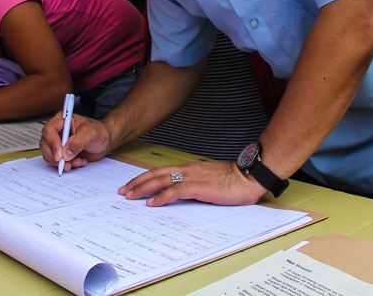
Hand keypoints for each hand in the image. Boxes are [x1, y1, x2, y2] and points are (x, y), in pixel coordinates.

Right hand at [39, 111, 110, 171]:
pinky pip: (57, 162)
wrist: (105, 141)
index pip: (49, 131)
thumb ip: (78, 142)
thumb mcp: (90, 134)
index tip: (60, 156)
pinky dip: (67, 165)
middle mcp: (58, 131)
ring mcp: (59, 142)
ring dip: (62, 162)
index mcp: (62, 120)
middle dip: (55, 156)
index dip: (52, 144)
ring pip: (50, 155)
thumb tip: (66, 153)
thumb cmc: (99, 132)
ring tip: (77, 162)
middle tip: (66, 164)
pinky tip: (79, 162)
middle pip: (45, 144)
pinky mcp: (62, 153)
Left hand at [119, 161, 266, 206]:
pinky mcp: (199, 187)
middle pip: (155, 174)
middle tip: (123, 191)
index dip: (144, 177)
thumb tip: (179, 194)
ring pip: (161, 180)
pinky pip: (175, 191)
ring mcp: (192, 177)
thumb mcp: (208, 181)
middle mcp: (187, 170)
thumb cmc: (232, 181)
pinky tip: (151, 203)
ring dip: (143, 188)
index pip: (161, 171)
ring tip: (130, 196)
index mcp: (189, 168)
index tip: (131, 185)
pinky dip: (161, 197)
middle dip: (137, 182)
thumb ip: (193, 185)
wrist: (248, 177)